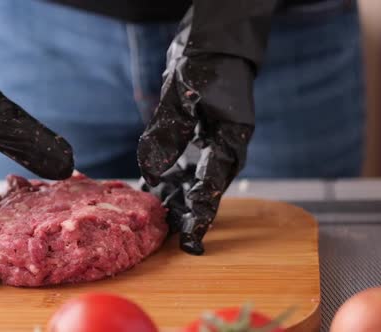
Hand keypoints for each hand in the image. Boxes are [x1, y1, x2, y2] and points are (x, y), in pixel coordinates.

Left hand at [137, 5, 269, 254]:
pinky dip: (169, 178)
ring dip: (177, 198)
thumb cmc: (205, 63)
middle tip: (174, 239)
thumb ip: (167, 133)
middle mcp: (225, 146)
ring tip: (158, 218)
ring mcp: (213, 144)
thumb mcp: (181, 96)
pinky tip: (151, 188)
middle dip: (189, 213)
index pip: (214, 183)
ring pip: (195, 180)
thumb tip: (150, 169)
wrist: (214, 43)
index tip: (191, 238)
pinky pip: (185, 165)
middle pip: (206, 188)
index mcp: (230, 139)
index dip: (201, 212)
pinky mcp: (200, 138)